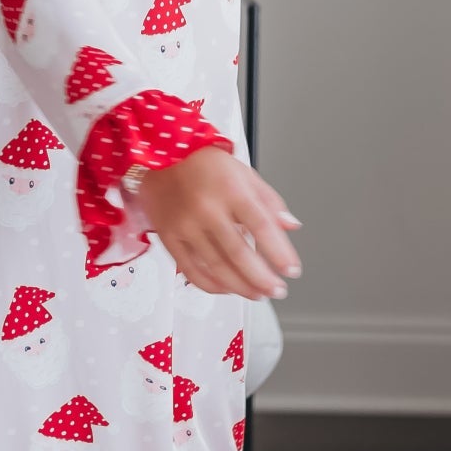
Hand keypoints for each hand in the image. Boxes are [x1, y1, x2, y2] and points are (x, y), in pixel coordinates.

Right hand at [136, 146, 302, 299]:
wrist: (159, 157)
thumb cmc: (205, 163)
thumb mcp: (244, 173)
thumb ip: (270, 201)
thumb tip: (291, 226)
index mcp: (231, 189)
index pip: (261, 226)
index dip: (279, 252)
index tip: (291, 270)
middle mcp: (207, 208)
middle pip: (239, 253)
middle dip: (262, 278)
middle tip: (278, 290)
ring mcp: (186, 225)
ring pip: (216, 266)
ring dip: (241, 286)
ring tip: (258, 294)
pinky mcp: (169, 237)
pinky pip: (191, 270)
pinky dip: (212, 285)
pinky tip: (227, 289)